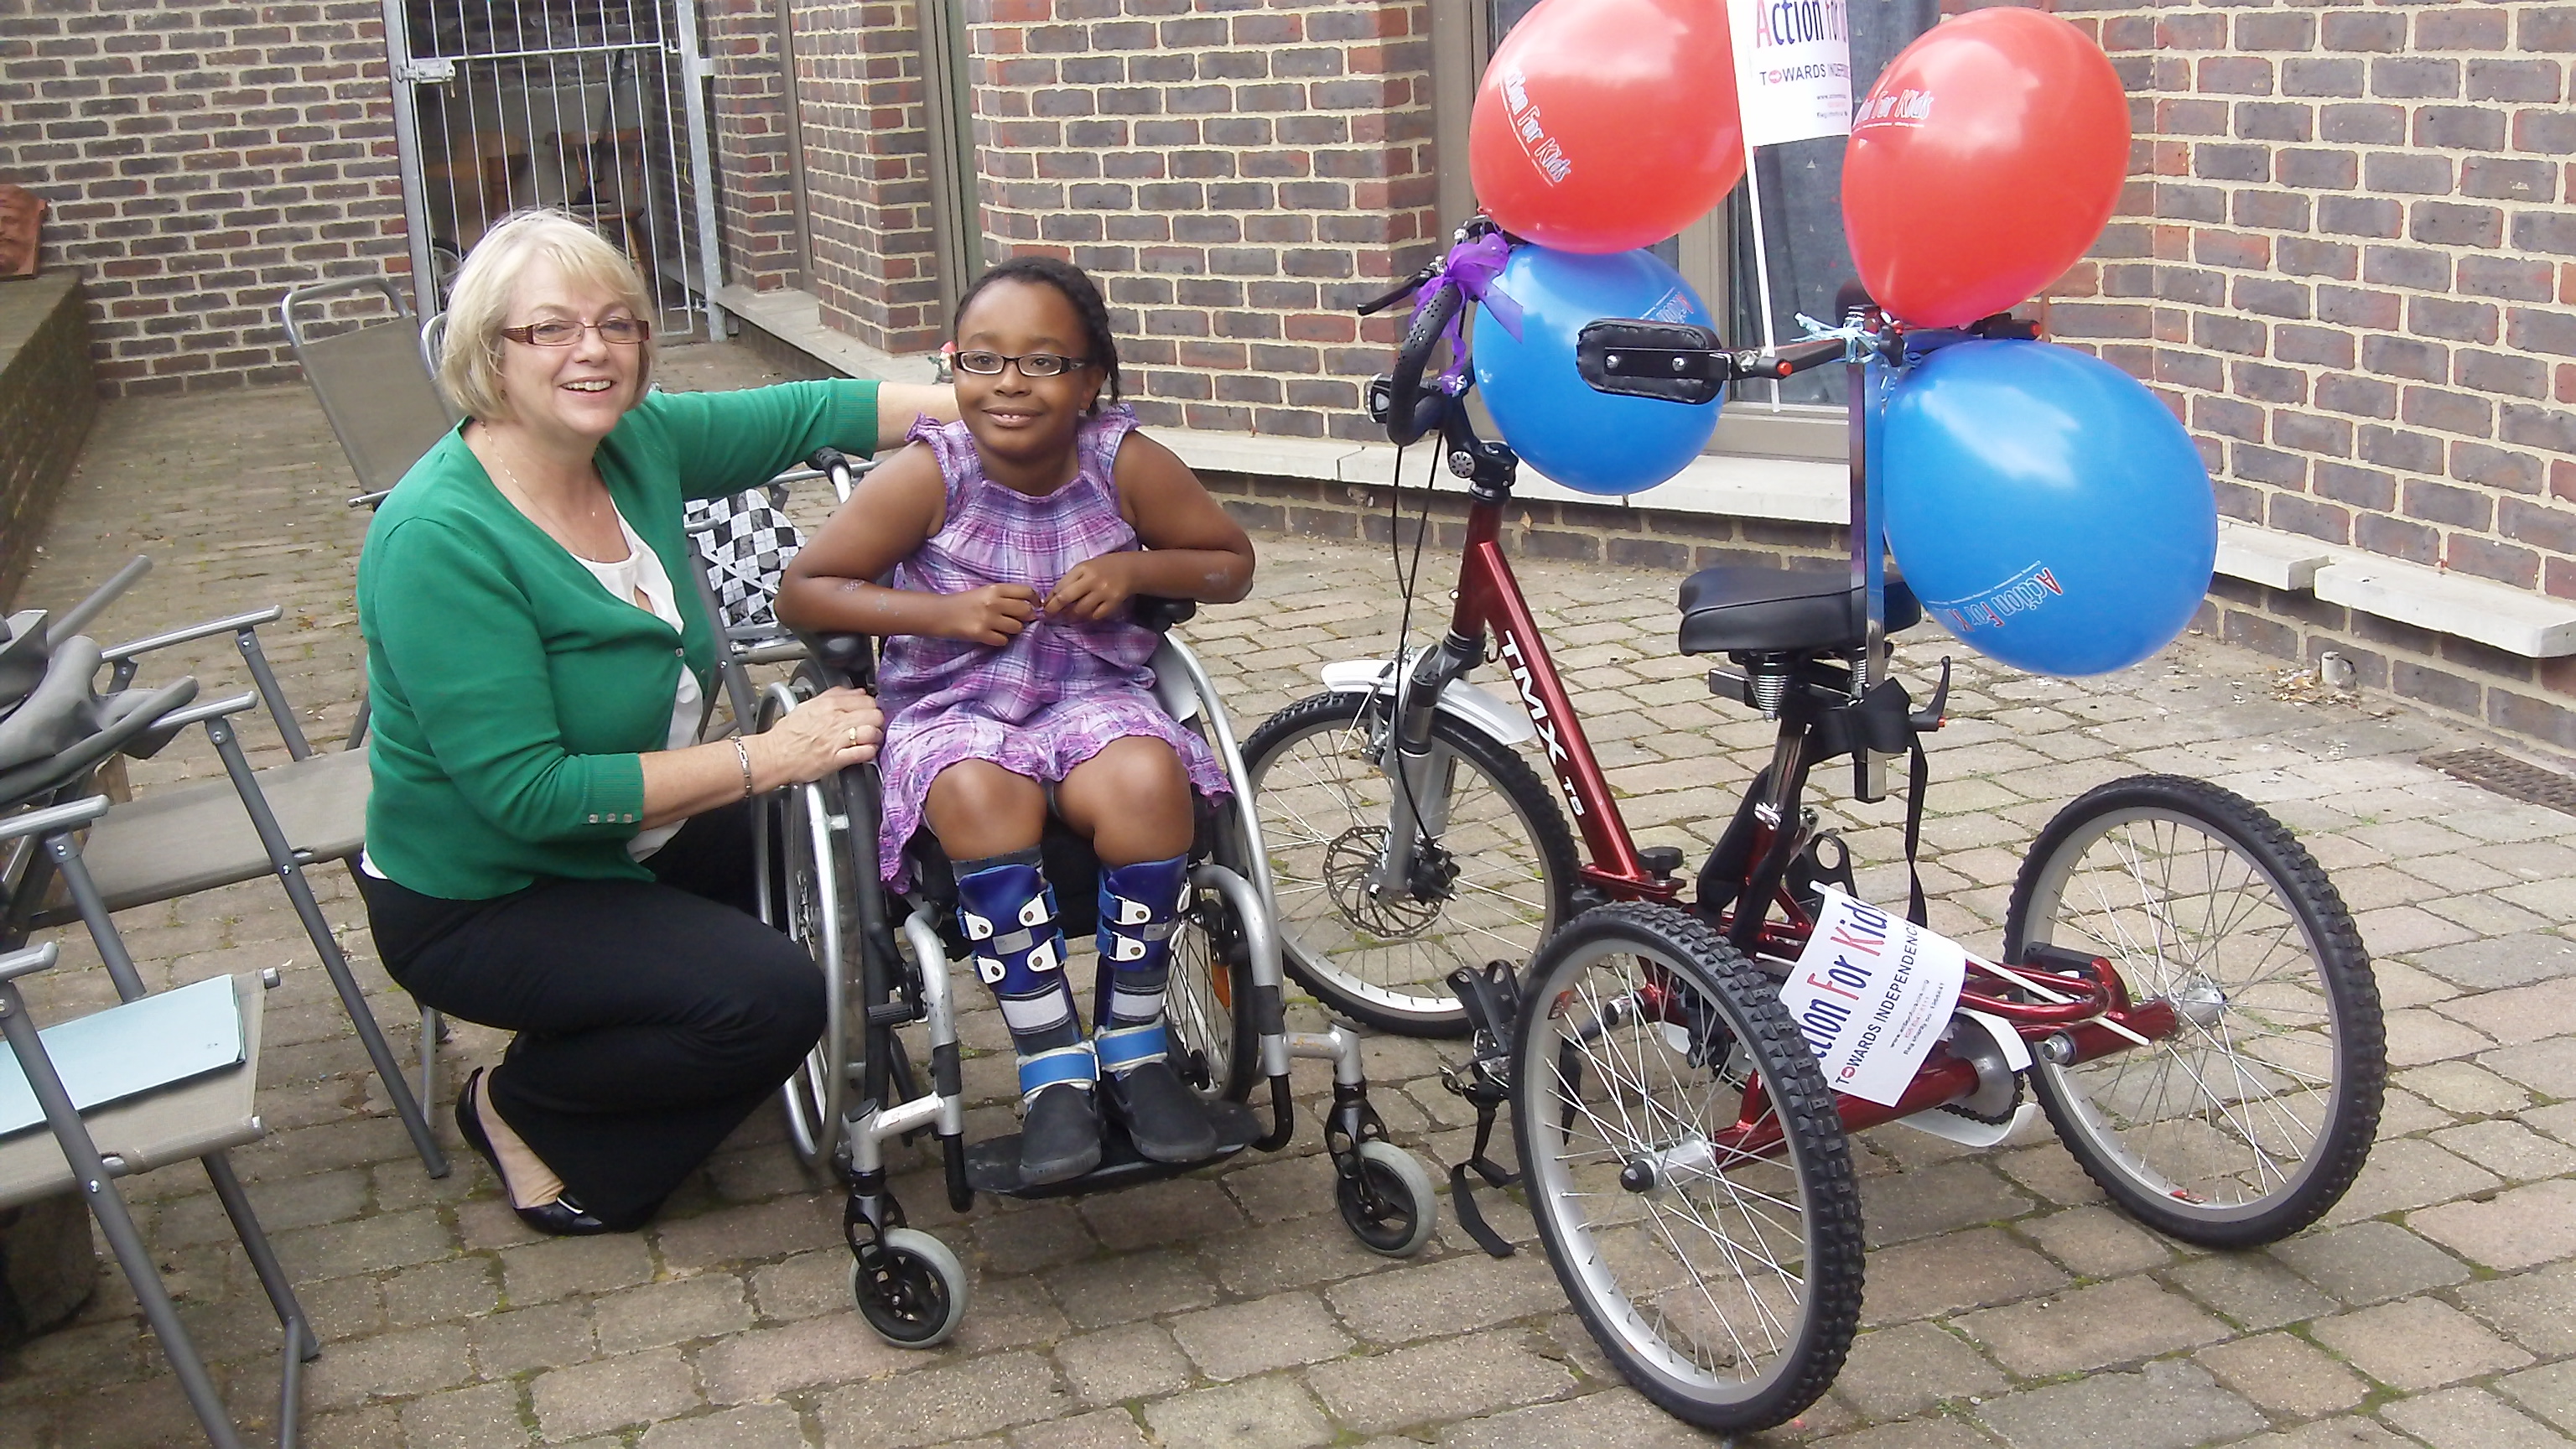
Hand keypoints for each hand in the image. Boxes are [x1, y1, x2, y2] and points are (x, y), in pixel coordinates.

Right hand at [755, 686, 883, 785]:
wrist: (774, 755)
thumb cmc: (788, 734)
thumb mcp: (808, 705)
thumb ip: (834, 696)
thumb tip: (856, 691)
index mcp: (829, 705)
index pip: (865, 698)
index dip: (871, 705)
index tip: (869, 711)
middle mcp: (835, 720)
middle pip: (873, 714)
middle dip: (876, 720)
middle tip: (872, 725)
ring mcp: (837, 740)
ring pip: (872, 732)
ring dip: (875, 736)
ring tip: (871, 739)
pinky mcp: (836, 758)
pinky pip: (863, 752)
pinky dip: (869, 751)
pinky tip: (866, 751)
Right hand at [942, 583, 1039, 645]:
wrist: (940, 613)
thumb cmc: (965, 602)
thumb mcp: (985, 591)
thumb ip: (1006, 596)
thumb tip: (1030, 607)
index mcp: (995, 589)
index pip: (1026, 592)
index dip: (1035, 600)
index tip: (1035, 606)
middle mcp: (994, 602)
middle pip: (1025, 611)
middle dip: (1026, 617)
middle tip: (1018, 619)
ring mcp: (988, 619)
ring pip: (1017, 627)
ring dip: (1013, 630)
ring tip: (1002, 627)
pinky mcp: (981, 634)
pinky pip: (1004, 640)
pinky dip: (1000, 640)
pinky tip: (992, 635)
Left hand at [1045, 553, 1139, 621]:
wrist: (1130, 569)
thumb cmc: (1103, 568)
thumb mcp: (1085, 568)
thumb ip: (1070, 581)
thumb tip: (1051, 599)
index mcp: (1082, 569)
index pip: (1060, 586)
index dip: (1050, 599)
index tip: (1044, 607)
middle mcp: (1091, 580)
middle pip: (1066, 598)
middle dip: (1054, 609)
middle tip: (1048, 617)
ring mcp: (1103, 592)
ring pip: (1080, 610)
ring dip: (1070, 617)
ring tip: (1067, 617)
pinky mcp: (1113, 602)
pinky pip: (1095, 616)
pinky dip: (1088, 618)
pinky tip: (1085, 616)